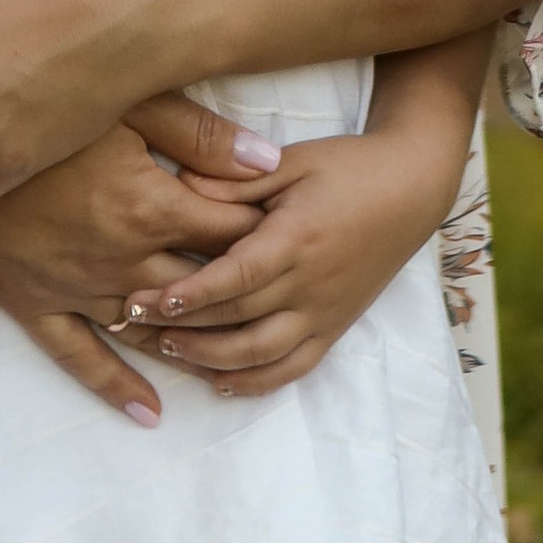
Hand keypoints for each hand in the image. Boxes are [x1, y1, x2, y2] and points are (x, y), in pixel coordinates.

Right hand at [0, 116, 269, 427]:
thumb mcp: (122, 99)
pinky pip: (81, 358)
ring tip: (236, 355)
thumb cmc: (36, 100)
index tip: (295, 228)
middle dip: (241, 292)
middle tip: (280, 296)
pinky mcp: (35, 304)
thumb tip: (272, 164)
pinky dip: (117, 387)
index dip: (266, 230)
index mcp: (146, 205)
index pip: (229, 231)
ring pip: (151, 329)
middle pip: (200, 288)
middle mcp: (119, 259)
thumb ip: (199, 133)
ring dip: (193, 343)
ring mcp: (76, 289)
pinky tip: (150, 413)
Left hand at [131, 125, 464, 399]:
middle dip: (181, 327)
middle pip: (237, 321)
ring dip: (210, 360)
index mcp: (295, 240)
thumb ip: (235, 180)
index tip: (144, 300)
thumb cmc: (347, 167)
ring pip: (260, 356)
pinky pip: (292, 369)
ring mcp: (324, 314)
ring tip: (168, 349)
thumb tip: (179, 185)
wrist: (410, 188)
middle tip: (132, 324)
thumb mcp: (292, 160)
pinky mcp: (335, 328)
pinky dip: (254, 382)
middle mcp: (309, 286)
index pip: (233, 279)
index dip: (187, 295)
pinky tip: (220, 381)